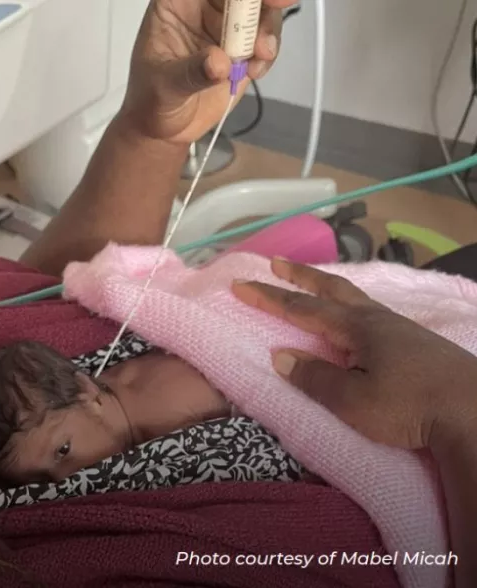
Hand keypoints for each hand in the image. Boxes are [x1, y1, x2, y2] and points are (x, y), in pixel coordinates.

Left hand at [120, 0, 295, 142]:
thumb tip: (218, 63)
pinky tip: (252, 71)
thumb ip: (190, 73)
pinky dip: (267, 53)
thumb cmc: (150, 100)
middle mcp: (201, 8)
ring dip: (267, 29)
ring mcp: (223, 26)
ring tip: (259, 56)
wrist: (163, 128)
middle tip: (278, 4)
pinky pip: (265, 37)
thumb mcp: (163, 87)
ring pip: (259, 9)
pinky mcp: (241, 46)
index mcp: (174, 4)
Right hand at [231, 258, 476, 451]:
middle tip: (276, 262)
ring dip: (328, 287)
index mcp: (356, 328)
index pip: (302, 308)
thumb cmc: (409, 406)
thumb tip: (280, 355)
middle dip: (301, 276)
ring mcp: (400, 329)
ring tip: (313, 286)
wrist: (474, 413)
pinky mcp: (416, 344)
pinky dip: (350, 306)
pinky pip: (371, 313)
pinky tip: (355, 320)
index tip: (240, 284)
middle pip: (332, 289)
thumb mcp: (352, 399)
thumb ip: (314, 377)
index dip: (269, 297)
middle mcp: (377, 320)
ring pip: (355, 299)